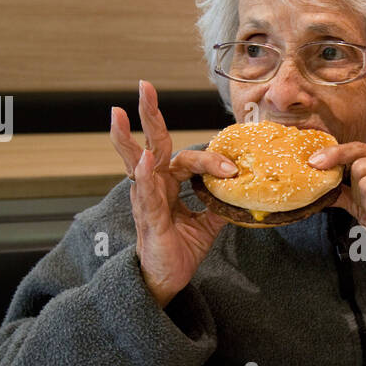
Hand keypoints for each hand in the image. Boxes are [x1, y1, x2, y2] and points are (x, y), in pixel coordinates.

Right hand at [109, 80, 233, 307]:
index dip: (212, 161)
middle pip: (150, 143)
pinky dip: (145, 174)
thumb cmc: (179, 249)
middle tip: (143, 86)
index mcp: (168, 184)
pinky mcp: (149, 218)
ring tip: (120, 112)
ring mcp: (147, 200)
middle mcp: (154, 186)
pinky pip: (147, 193)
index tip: (232, 169)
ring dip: (128, 137)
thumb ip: (220, 205)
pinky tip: (144, 159)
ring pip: (138, 162)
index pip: (188, 160)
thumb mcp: (207, 225)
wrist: (167, 279)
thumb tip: (244, 193)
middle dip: (147, 114)